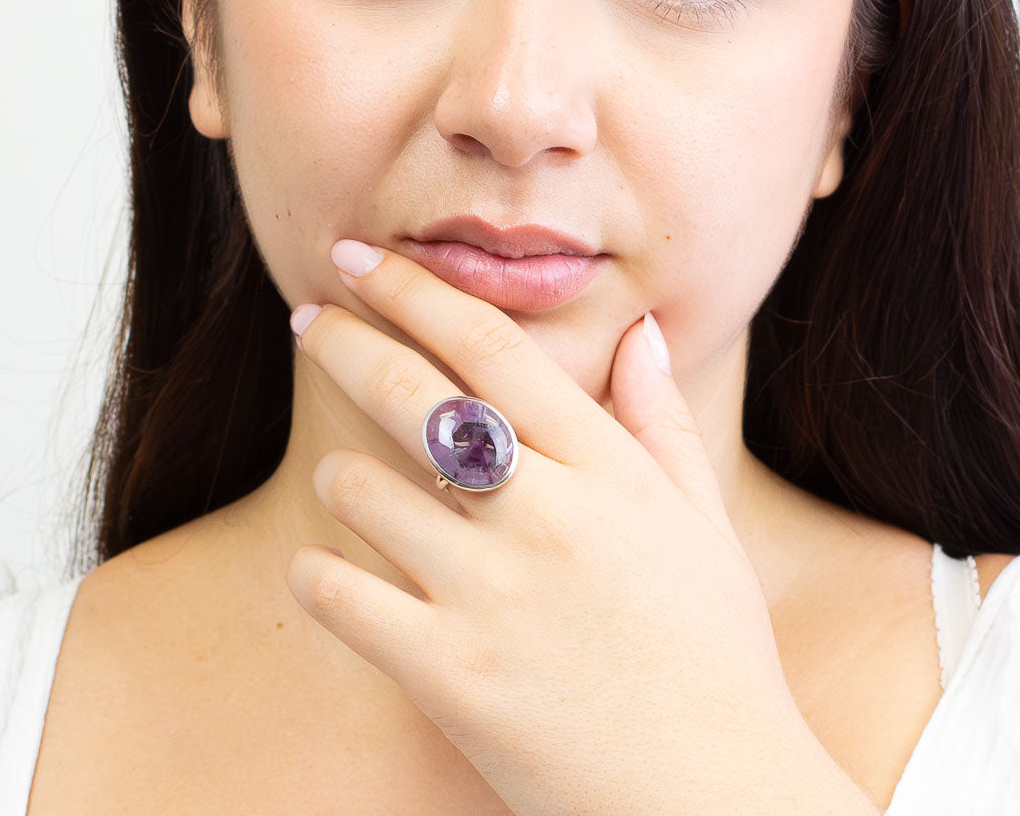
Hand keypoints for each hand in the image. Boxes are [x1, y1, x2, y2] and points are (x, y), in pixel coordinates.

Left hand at [285, 239, 867, 814]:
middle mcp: (544, 515)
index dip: (414, 290)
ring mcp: (490, 595)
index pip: (490, 347)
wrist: (711, 795)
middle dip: (342, 338)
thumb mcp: (701, 523)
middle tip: (306, 314)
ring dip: (340, 473)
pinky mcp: (449, 674)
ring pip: (361, 490)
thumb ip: (661, 420)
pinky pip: (341, 596)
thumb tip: (644, 331)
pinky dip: (319, 573)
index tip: (362, 258)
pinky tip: (331, 569)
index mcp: (606, 470)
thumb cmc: (713, 650)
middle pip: (411, 394)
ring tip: (347, 477)